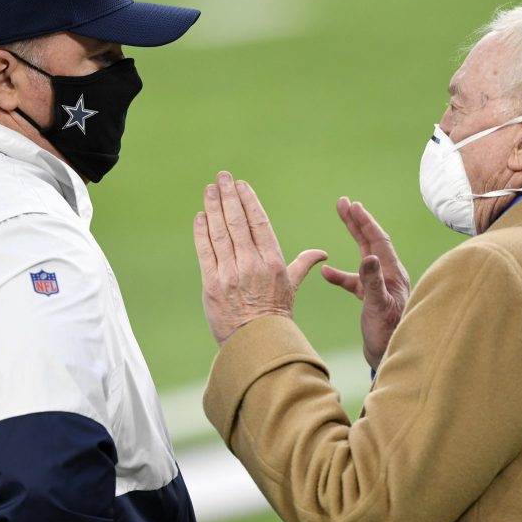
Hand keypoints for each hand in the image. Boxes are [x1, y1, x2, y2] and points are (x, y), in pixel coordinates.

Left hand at [194, 172, 326, 343]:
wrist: (257, 344)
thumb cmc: (277, 314)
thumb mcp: (292, 287)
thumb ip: (303, 264)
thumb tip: (321, 253)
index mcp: (273, 262)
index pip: (259, 223)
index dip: (249, 201)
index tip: (241, 185)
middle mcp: (251, 264)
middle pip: (237, 222)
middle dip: (229, 196)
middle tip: (222, 177)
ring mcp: (230, 274)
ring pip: (220, 233)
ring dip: (213, 208)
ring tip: (209, 190)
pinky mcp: (211, 285)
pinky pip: (205, 252)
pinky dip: (202, 232)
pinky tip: (201, 216)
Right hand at [321, 197, 410, 369]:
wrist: (392, 358)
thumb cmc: (388, 335)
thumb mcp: (378, 307)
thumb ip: (372, 282)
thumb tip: (368, 256)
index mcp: (392, 274)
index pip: (378, 240)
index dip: (365, 221)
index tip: (352, 205)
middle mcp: (389, 276)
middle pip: (372, 241)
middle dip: (358, 221)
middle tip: (344, 202)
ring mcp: (382, 287)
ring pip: (365, 255)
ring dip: (354, 237)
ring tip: (344, 218)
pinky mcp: (374, 300)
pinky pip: (356, 281)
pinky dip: (342, 275)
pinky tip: (326, 273)